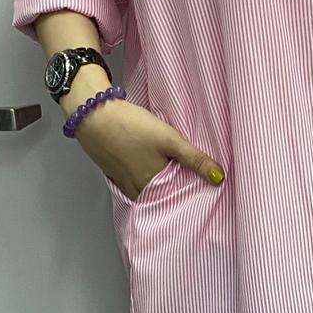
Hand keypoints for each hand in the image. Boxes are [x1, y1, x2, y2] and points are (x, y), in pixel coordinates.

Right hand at [73, 97, 224, 200]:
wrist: (93, 114)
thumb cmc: (133, 126)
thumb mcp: (170, 140)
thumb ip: (195, 159)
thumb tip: (220, 179)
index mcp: (153, 184)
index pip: (176, 198)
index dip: (188, 196)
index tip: (201, 194)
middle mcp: (137, 189)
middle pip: (159, 197)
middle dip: (172, 195)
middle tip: (188, 191)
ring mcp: (122, 181)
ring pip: (144, 192)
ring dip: (155, 191)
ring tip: (170, 184)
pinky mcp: (112, 171)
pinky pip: (130, 184)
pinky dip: (140, 184)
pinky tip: (145, 175)